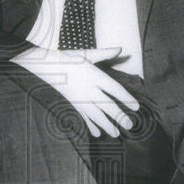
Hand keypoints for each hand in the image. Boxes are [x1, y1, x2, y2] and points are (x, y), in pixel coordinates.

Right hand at [9, 45, 137, 137]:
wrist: (46, 66)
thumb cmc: (69, 58)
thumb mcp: (87, 54)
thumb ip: (105, 53)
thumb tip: (120, 49)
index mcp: (94, 75)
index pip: (114, 89)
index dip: (126, 98)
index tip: (136, 107)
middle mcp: (88, 89)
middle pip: (107, 105)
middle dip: (119, 116)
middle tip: (130, 125)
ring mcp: (80, 98)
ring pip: (95, 115)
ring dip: (106, 125)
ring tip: (116, 134)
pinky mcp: (73, 103)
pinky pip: (83, 116)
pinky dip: (90, 125)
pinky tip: (96, 134)